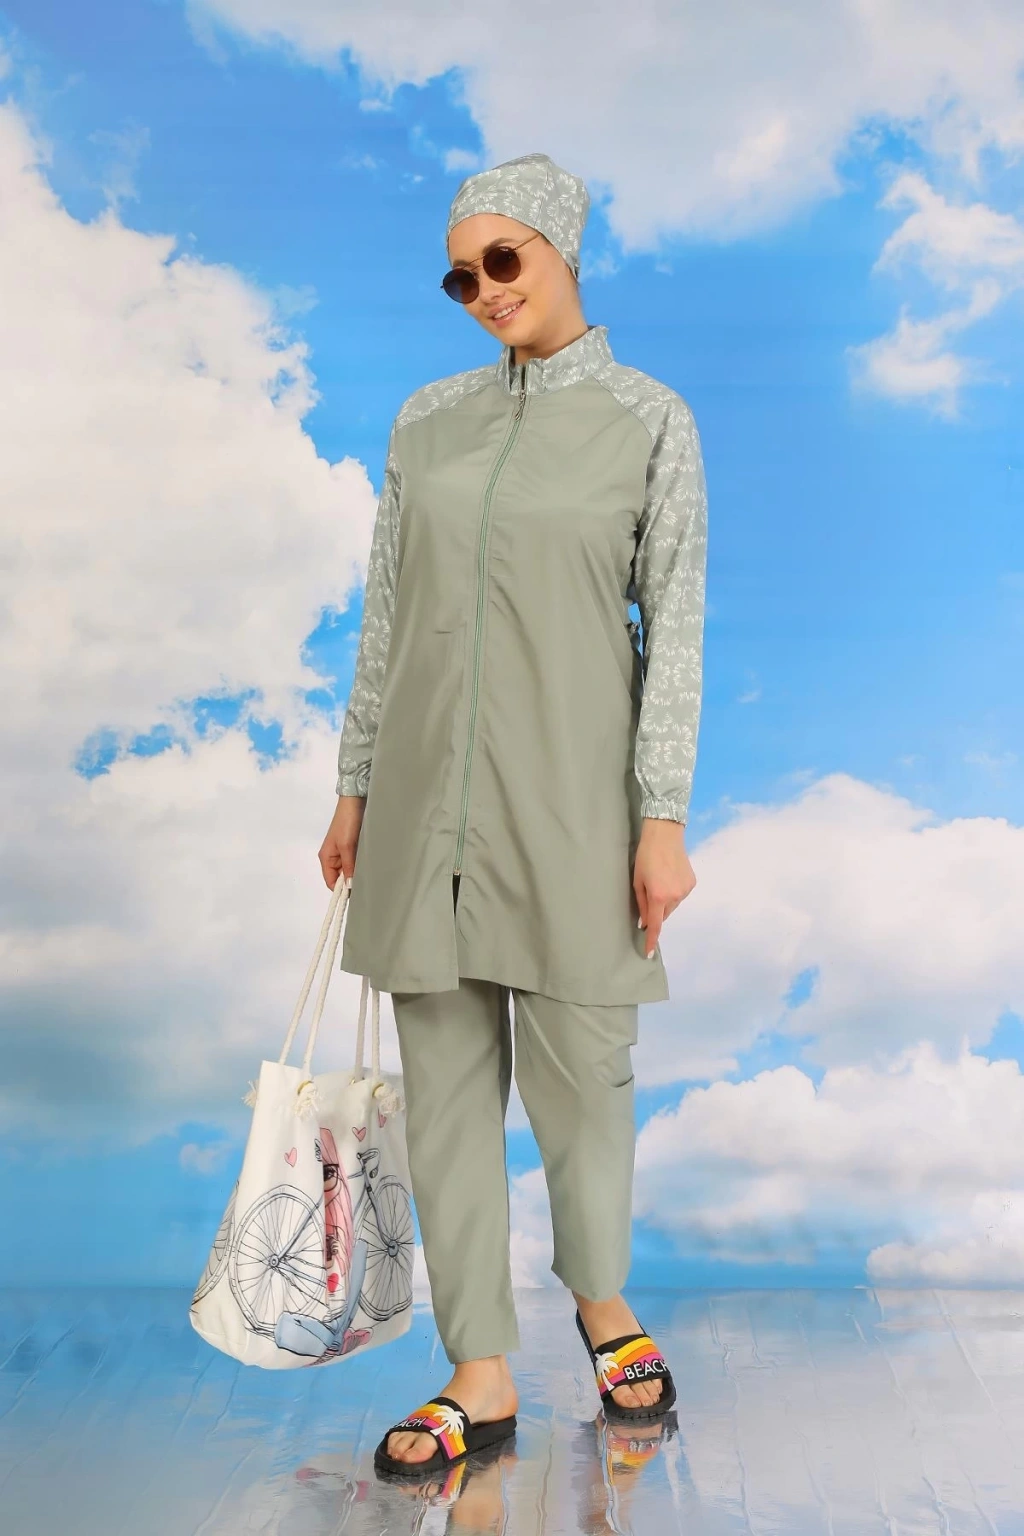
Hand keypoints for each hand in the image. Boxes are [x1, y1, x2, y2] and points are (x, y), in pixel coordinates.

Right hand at [319, 795, 365, 888]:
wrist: (355, 802)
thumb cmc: (347, 822)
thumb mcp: (347, 846)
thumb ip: (348, 866)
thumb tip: (349, 886)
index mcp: (326, 858)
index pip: (331, 882)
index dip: (341, 890)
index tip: (355, 893)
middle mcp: (333, 857)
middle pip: (341, 877)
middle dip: (351, 881)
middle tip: (366, 883)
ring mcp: (343, 852)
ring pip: (349, 870)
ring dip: (357, 872)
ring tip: (369, 873)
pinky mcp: (352, 847)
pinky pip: (355, 861)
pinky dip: (361, 864)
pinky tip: (370, 864)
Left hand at [633, 818, 695, 958]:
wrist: (665, 835)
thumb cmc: (645, 857)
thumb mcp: (638, 881)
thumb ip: (642, 904)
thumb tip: (645, 923)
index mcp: (658, 897)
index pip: (655, 925)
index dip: (651, 940)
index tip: (648, 953)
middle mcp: (674, 897)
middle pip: (664, 914)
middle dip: (656, 911)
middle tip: (649, 893)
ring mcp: (685, 890)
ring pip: (673, 905)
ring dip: (665, 900)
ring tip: (660, 880)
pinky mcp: (692, 883)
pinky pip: (680, 895)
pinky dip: (674, 892)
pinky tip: (669, 876)